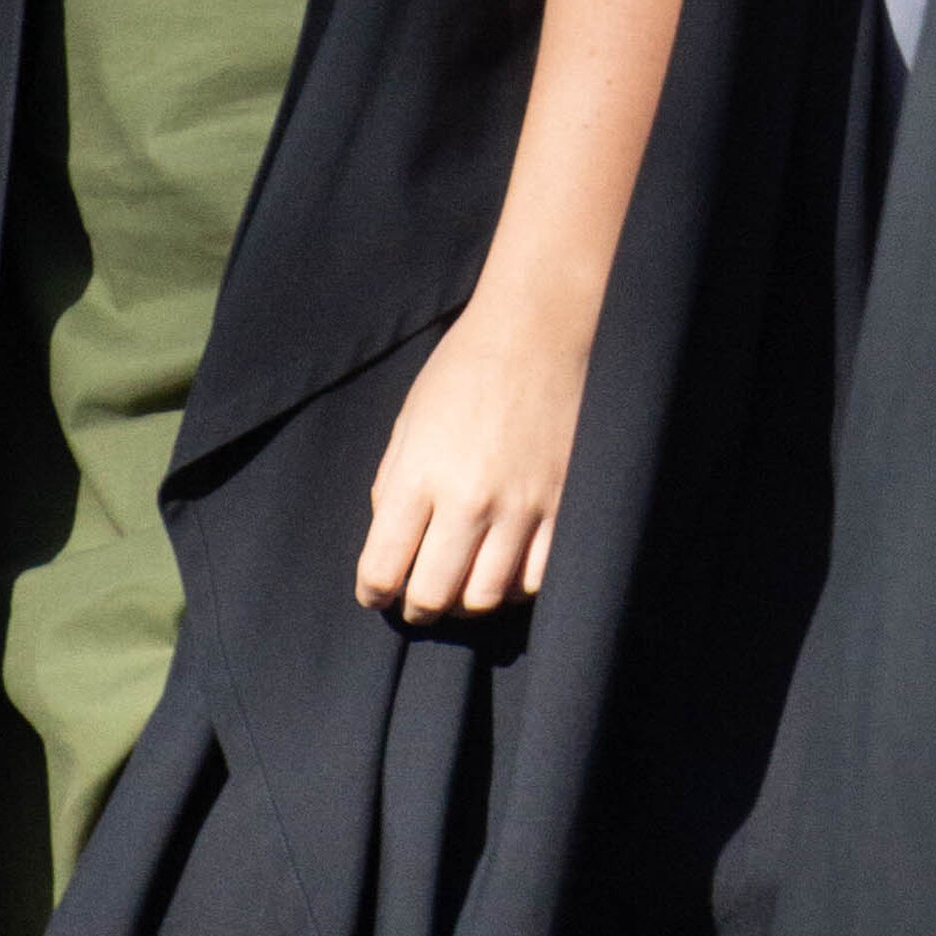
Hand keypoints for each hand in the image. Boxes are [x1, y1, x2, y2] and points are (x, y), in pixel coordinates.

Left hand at [359, 303, 586, 620]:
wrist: (539, 329)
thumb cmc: (465, 367)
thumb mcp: (410, 420)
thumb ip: (394, 486)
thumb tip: (393, 545)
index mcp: (420, 474)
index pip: (383, 569)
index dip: (372, 592)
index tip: (375, 592)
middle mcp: (469, 498)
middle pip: (432, 596)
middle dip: (415, 607)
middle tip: (416, 597)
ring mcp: (521, 505)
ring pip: (484, 598)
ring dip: (464, 602)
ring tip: (461, 583)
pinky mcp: (563, 505)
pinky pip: (536, 578)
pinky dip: (515, 586)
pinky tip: (507, 566)